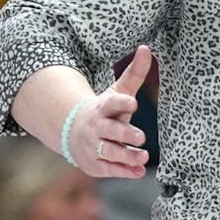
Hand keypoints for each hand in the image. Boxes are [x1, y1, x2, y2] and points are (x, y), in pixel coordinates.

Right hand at [67, 46, 152, 178]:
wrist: (73, 132)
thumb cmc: (104, 111)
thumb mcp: (117, 92)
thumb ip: (134, 73)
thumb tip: (147, 48)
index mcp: (102, 108)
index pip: (111, 104)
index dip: (121, 103)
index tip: (133, 102)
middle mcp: (96, 128)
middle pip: (110, 131)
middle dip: (124, 134)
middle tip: (141, 137)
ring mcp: (94, 147)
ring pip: (109, 152)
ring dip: (126, 156)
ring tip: (144, 157)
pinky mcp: (95, 164)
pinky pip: (110, 169)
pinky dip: (124, 171)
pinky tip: (139, 172)